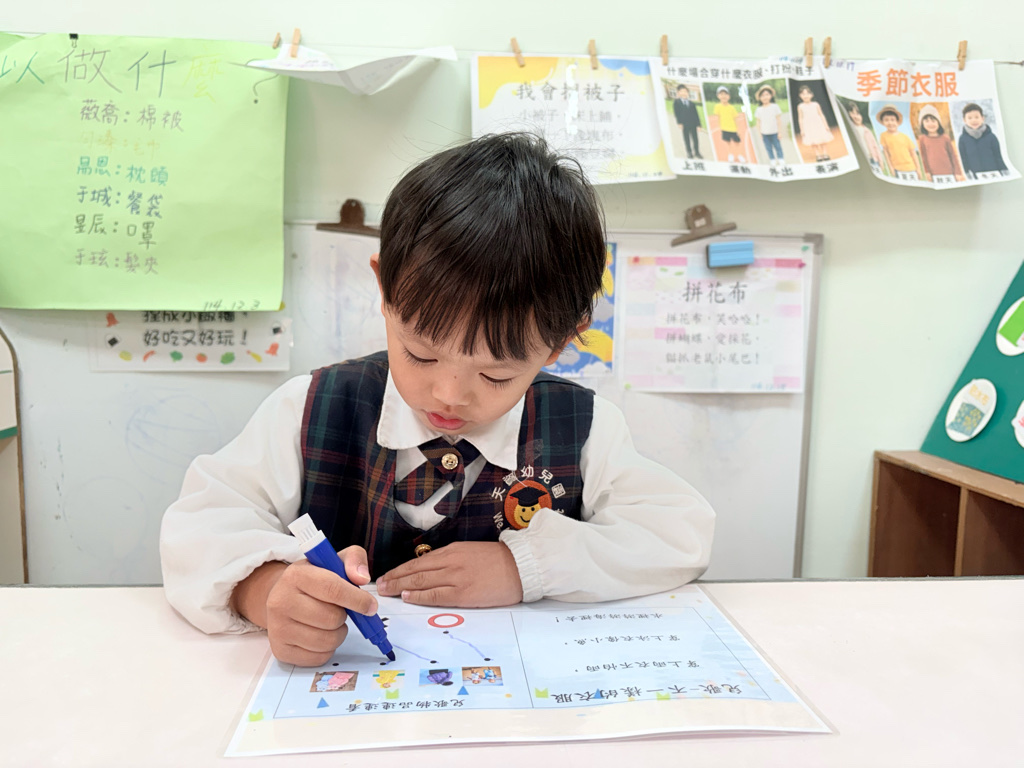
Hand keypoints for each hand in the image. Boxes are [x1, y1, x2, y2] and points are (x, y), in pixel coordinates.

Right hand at [233, 547, 377, 666]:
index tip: (371, 606)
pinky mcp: (281, 650)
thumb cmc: (313, 580)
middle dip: (345, 616)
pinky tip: (321, 635)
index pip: (333, 589)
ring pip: (327, 641)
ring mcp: (278, 628)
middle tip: (340, 610)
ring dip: (338, 633)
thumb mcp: (332, 561)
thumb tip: (362, 578)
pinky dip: (328, 649)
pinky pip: (319, 657)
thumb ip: (354, 560)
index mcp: (296, 575)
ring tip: (331, 622)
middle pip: (331, 618)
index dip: (357, 599)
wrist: (281, 597)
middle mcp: (281, 601)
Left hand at [376, 541, 523, 607]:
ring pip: (420, 581)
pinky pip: (435, 595)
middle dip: (394, 578)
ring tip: (386, 591)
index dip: (401, 569)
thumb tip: (433, 569)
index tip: (388, 575)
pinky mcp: (464, 593)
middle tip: (379, 585)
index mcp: (453, 551)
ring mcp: (456, 577)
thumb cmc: (499, 561)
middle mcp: (451, 561)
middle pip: (415, 570)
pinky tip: (407, 597)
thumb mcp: (471, 552)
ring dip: (400, 587)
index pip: (419, 561)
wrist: (521, 566)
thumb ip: (452, 559)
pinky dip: (419, 596)